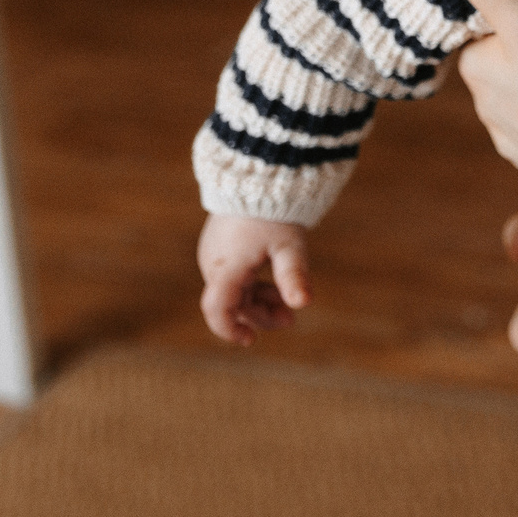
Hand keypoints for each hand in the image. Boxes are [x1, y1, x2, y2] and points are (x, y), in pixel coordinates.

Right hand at [197, 213, 310, 345]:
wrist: (258, 175)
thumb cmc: (273, 211)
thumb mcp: (289, 245)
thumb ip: (294, 275)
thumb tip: (304, 304)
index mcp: (225, 267)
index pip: (216, 309)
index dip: (229, 330)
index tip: (249, 341)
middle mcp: (213, 263)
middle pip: (232, 303)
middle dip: (261, 315)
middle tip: (290, 320)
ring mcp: (215, 254)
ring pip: (234, 291)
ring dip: (259, 301)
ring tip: (288, 303)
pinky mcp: (221, 246)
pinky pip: (234, 276)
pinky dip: (253, 286)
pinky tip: (275, 285)